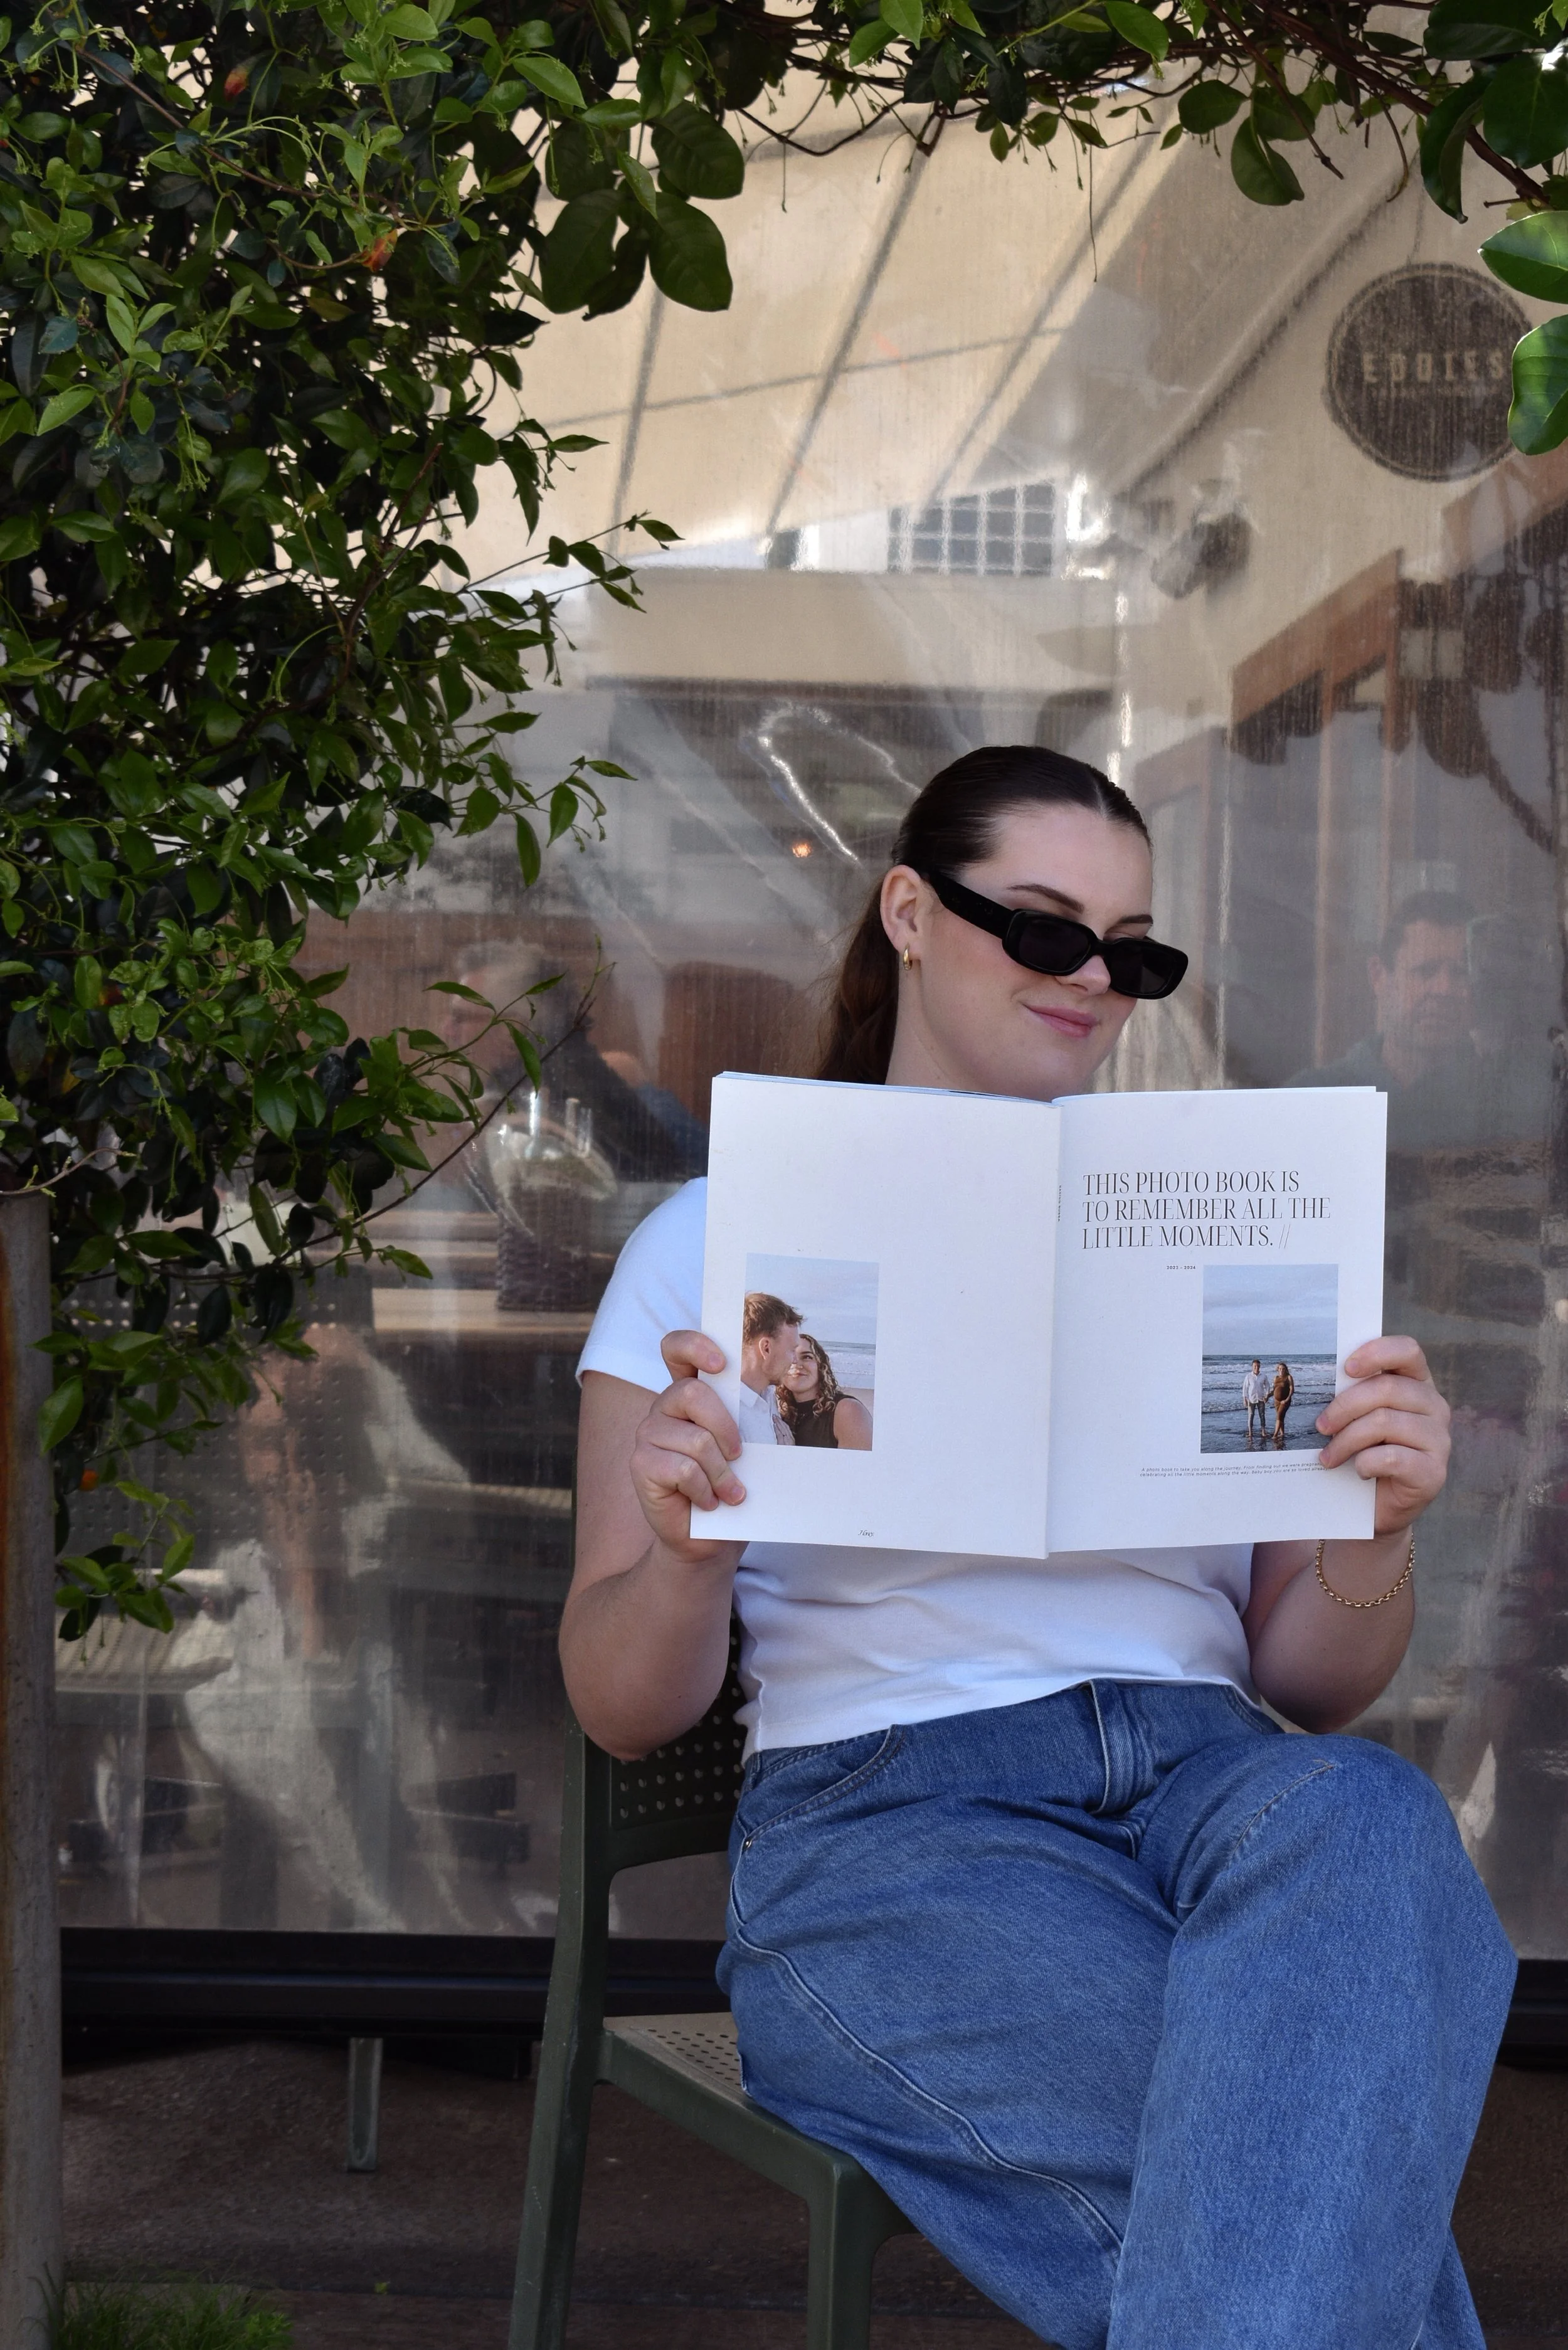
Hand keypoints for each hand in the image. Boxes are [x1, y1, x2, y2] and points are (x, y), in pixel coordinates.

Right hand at [628, 1330, 747, 1559]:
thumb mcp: (745, 1443)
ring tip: (728, 1492)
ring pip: (696, 1439)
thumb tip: (764, 1382)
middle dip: (726, 1428)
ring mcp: (648, 1434)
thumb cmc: (731, 1485)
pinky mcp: (641, 1465)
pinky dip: (705, 1490)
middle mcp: (664, 1407)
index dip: (694, 1345)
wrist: (710, 1537)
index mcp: (689, 1394)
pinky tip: (708, 1502)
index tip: (721, 1364)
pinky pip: (683, 1469)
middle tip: (739, 1456)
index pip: (676, 1348)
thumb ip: (745, 1413)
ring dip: (722, 1472)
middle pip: (693, 1394)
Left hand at [1315, 1336, 1449, 1534]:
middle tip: (1320, 1426)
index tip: (1347, 1368)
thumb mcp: (1359, 1418)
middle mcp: (1435, 1407)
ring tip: (1328, 1457)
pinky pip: (1392, 1457)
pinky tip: (1359, 1471)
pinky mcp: (1434, 1472)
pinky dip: (1365, 1463)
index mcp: (1417, 1384)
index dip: (1377, 1352)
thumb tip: (1321, 1377)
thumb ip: (1353, 1394)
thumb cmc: (1363, 1453)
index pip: (1408, 1351)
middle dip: (1344, 1407)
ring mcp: (1439, 1440)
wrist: (1376, 1507)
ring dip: (1346, 1440)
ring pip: (1384, 1422)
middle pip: (1387, 1389)